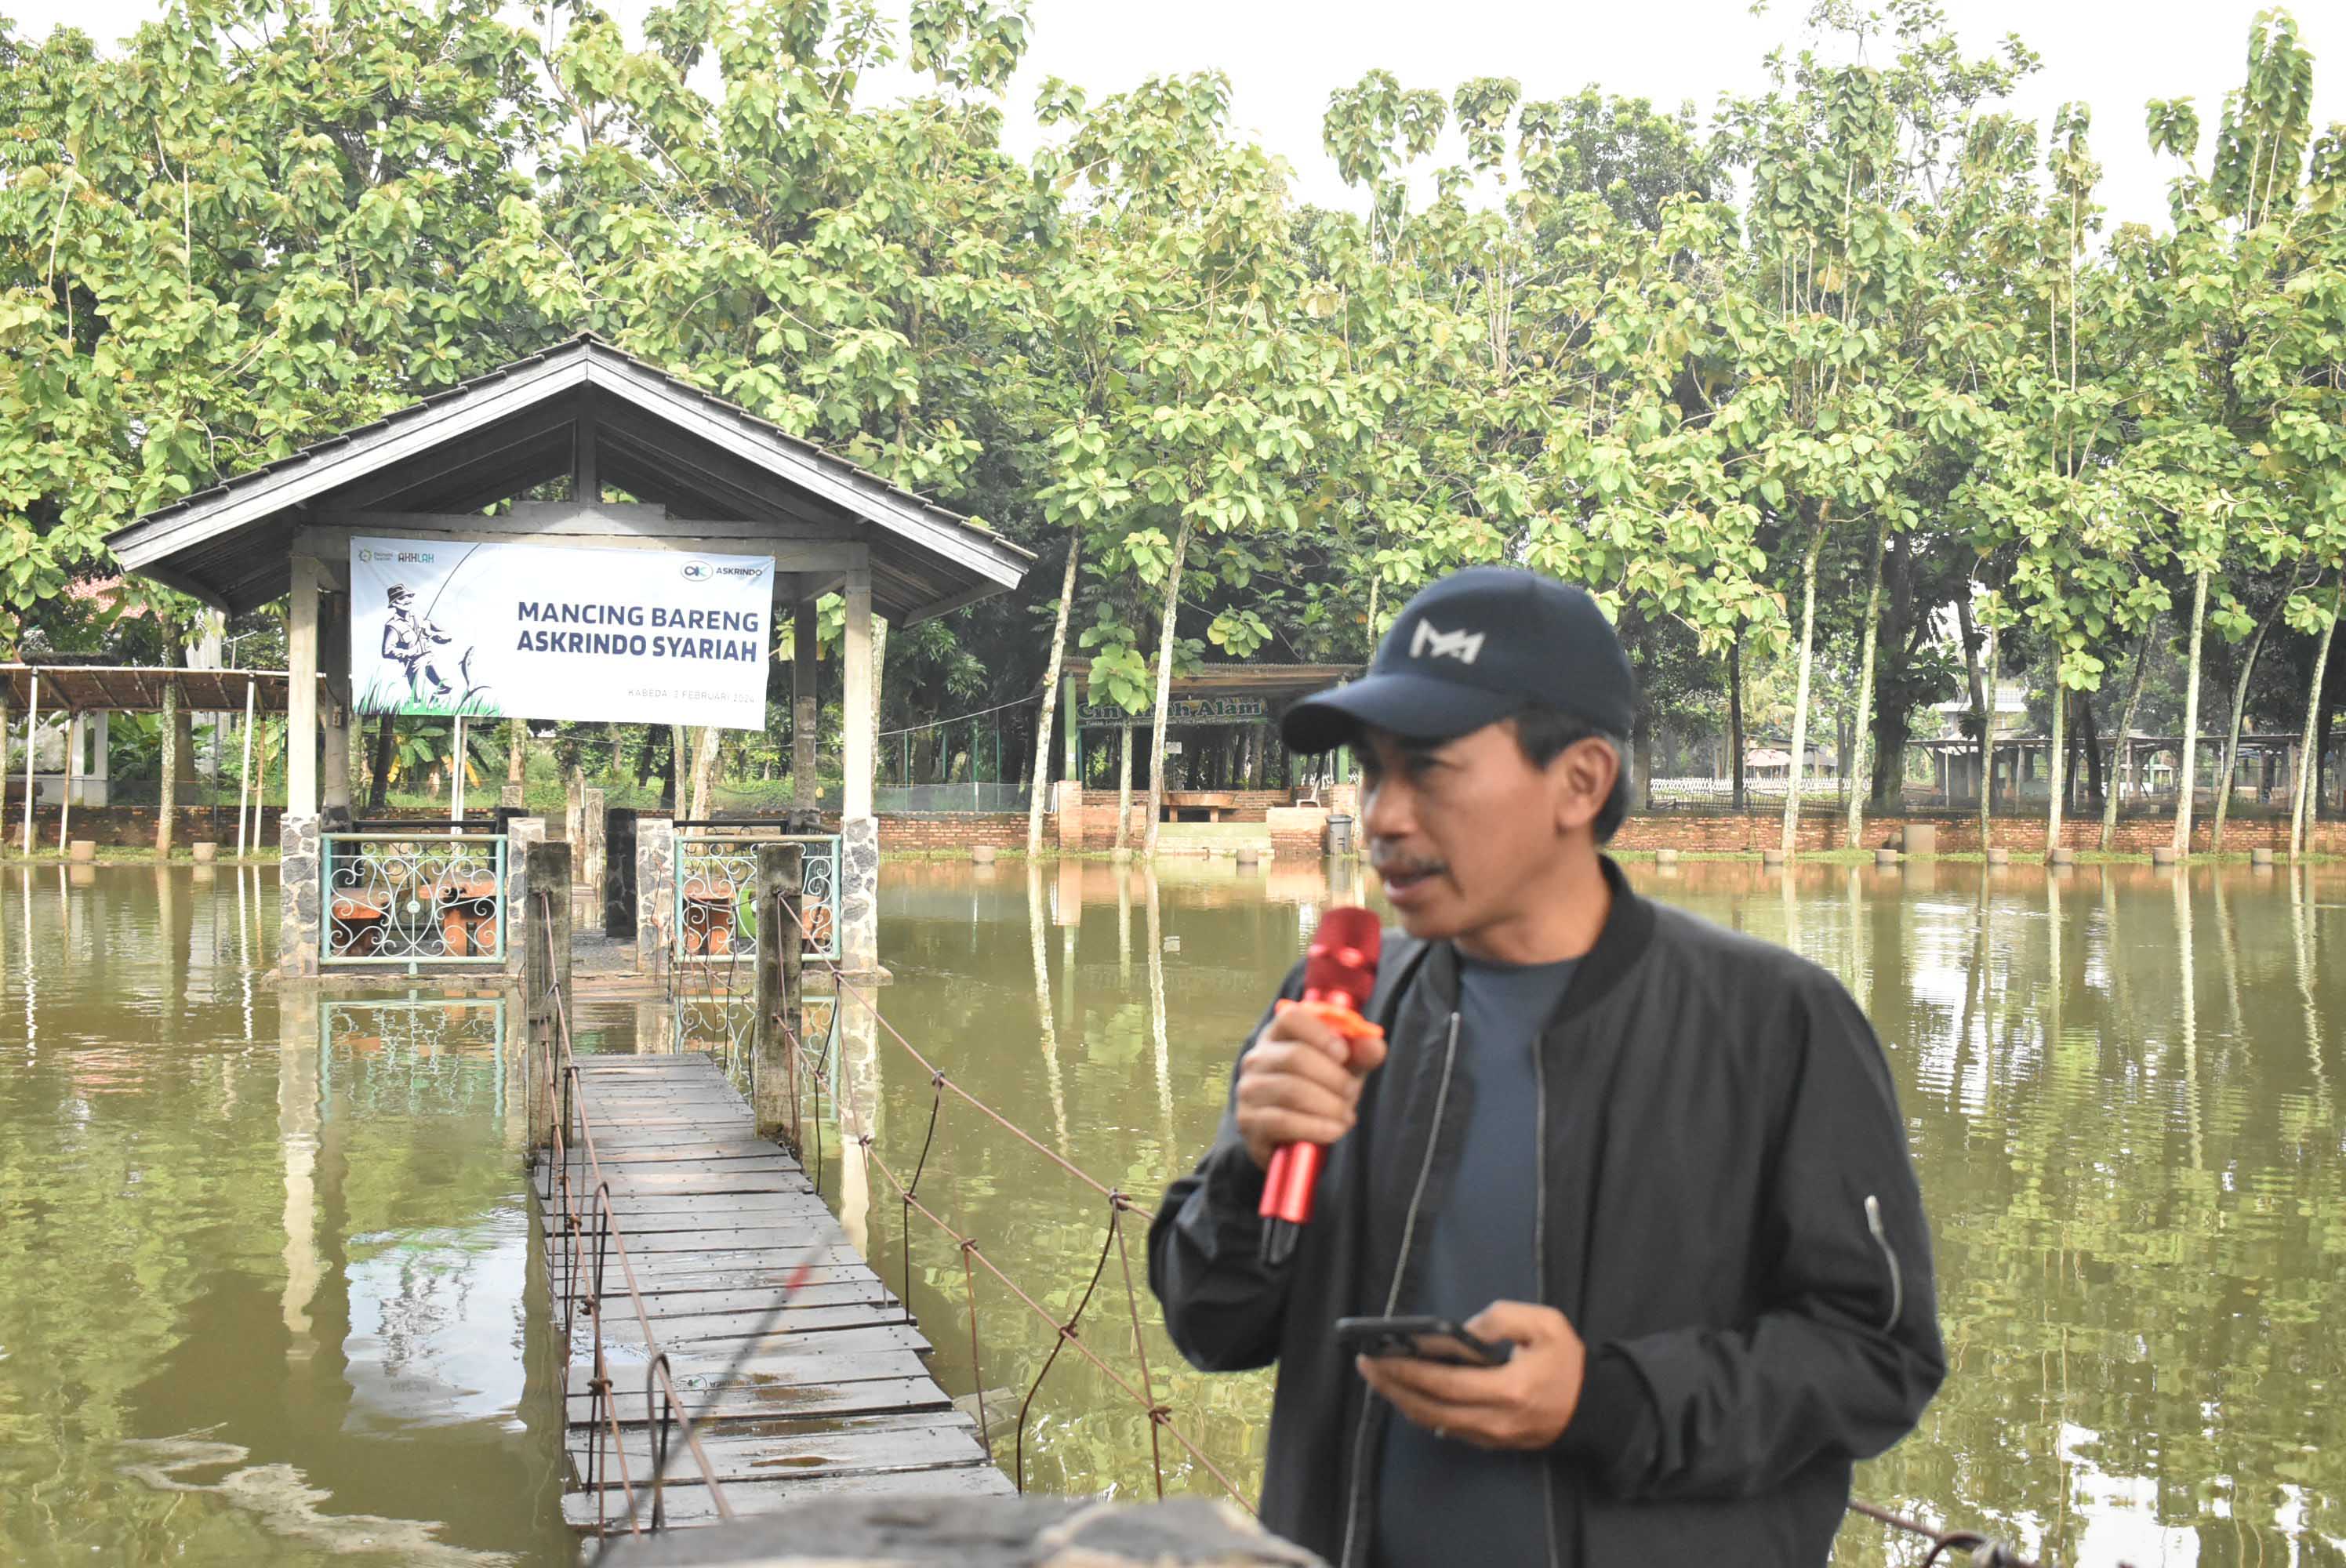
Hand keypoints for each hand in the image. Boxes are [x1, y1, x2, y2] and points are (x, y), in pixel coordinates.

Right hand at [1233, 1001, 1388, 1169]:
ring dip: (1329, 1105)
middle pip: (1295, 1056)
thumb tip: (1374, 1044)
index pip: (1290, 1017)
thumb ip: (1361, 1054)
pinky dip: (1316, 1127)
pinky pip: (1283, 1121)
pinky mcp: (1250, 1123)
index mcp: (1278, 1035)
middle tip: (1352, 1093)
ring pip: (1291, 1090)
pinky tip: (1334, 1131)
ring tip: (1346, 1116)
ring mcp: (1249, 1090)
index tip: (1343, 1054)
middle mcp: (1257, 1058)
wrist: (1294, 1135)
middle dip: (1334, 1077)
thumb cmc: (1320, 1091)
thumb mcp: (1344, 1069)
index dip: (1321, 1033)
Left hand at [1354, 1301, 1586, 1449]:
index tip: (1378, 1355)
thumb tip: (1462, 1330)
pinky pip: (1446, 1427)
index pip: (1444, 1383)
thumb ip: (1502, 1319)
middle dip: (1392, 1385)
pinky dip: (1421, 1410)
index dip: (1407, 1371)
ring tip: (1378, 1375)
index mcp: (1508, 1390)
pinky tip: (1405, 1392)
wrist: (1593, 1410)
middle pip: (1429, 1407)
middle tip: (1365, 1364)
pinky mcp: (1490, 1442)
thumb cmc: (1568, 1364)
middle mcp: (1494, 1420)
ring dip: (1401, 1399)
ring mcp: (1491, 1436)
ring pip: (1433, 1421)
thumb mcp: (1545, 1326)